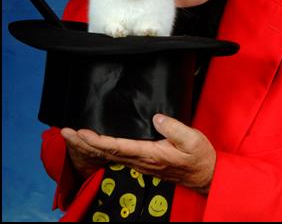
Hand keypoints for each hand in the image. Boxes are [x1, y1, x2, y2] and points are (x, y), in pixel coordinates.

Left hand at [63, 114, 215, 193]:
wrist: (205, 175)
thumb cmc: (199, 157)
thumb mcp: (191, 139)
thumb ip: (173, 127)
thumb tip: (155, 117)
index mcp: (150, 154)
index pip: (118, 147)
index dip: (98, 140)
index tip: (81, 133)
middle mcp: (141, 160)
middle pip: (107, 152)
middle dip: (84, 143)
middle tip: (65, 132)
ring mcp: (141, 162)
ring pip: (109, 155)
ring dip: (89, 146)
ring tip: (73, 136)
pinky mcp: (143, 161)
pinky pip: (117, 155)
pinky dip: (101, 149)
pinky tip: (95, 144)